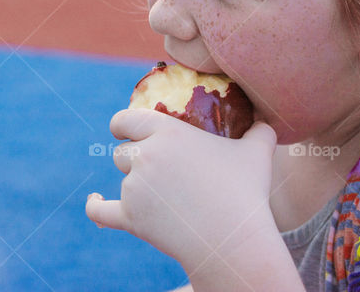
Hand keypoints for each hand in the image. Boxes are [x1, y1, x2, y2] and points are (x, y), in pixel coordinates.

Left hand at [86, 108, 279, 274]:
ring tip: (162, 197)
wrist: (232, 240)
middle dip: (133, 158)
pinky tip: (93, 202)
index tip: (122, 128)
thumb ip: (260, 132)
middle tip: (154, 169)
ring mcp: (135, 187)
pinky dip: (95, 208)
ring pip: (122, 180)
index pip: (128, 119)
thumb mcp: (257, 153)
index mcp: (167, 132)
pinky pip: (101, 211)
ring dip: (134, 185)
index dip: (122, 123)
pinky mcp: (130, 217)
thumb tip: (266, 123)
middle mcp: (145, 155)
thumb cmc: (245, 193)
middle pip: (123, 152)